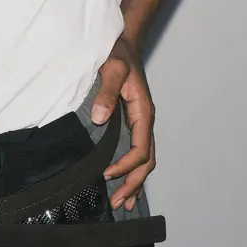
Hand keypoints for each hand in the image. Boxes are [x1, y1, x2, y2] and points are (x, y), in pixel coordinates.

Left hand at [90, 35, 155, 211]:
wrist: (123, 43)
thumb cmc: (118, 53)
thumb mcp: (112, 69)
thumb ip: (107, 93)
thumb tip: (99, 119)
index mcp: (143, 111)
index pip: (141, 149)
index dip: (126, 165)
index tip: (107, 174)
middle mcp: (145, 120)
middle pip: (147, 161)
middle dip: (134, 183)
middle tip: (118, 203)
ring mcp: (140, 122)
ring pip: (145, 160)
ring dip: (135, 182)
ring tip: (123, 202)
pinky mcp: (132, 122)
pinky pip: (138, 151)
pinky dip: (133, 170)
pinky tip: (124, 182)